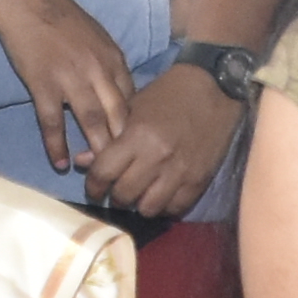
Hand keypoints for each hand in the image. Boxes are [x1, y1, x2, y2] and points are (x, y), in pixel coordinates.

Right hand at [0, 0, 136, 170]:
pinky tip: (61, 164)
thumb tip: (121, 92)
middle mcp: (98, 70)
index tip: (138, 149)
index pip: (134, 101)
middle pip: (119, 117)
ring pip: (91, 123)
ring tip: (98, 177)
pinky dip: (57, 145)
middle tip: (126, 173)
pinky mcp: (44, 84)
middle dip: (124, 147)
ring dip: (96, 151)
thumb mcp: (97, 37)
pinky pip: (53, 122)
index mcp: (114, 59)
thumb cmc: (61, 17)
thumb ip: (110, 66)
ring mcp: (71, 78)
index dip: (136, 128)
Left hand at [77, 56, 247, 219]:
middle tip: (117, 191)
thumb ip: (108, 137)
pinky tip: (162, 196)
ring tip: (140, 195)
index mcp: (137, 136)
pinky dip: (164, 207)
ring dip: (140, 204)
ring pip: (148, 208)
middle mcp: (156, 158)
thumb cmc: (169, 95)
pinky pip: (174, 208)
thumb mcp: (133, 108)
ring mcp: (179, 172)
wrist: (214, 88)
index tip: (95, 188)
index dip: (94, 185)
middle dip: (116, 196)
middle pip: (124, 194)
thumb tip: (82, 162)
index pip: (104, 173)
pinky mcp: (199, 181)